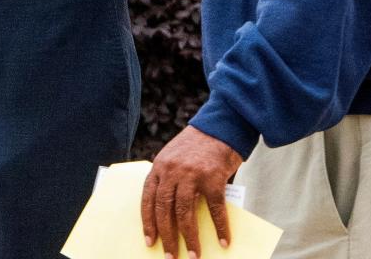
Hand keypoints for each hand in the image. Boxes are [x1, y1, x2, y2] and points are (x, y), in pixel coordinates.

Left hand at [141, 126, 242, 258]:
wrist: (222, 125)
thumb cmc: (199, 145)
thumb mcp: (176, 157)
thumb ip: (171, 180)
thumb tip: (174, 217)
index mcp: (159, 166)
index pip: (148, 199)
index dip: (148, 222)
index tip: (149, 241)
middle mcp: (172, 170)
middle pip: (164, 210)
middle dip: (167, 236)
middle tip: (170, 256)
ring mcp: (192, 174)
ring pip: (185, 213)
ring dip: (189, 237)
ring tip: (193, 255)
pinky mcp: (213, 178)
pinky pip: (215, 209)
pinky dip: (220, 227)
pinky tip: (223, 241)